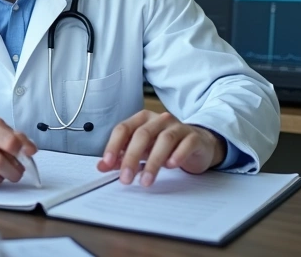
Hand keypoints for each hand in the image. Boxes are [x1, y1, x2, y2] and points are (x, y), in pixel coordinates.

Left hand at [97, 110, 225, 186]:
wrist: (198, 144)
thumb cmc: (166, 146)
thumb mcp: (142, 150)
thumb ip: (121, 157)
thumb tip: (102, 166)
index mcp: (142, 119)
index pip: (123, 128)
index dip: (114, 146)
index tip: (107, 164)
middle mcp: (159, 120)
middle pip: (142, 135)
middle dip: (131, 157)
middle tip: (126, 178)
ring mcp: (178, 127)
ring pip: (164, 140)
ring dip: (153, 162)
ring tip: (146, 180)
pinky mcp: (194, 137)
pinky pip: (186, 143)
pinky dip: (177, 155)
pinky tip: (171, 166)